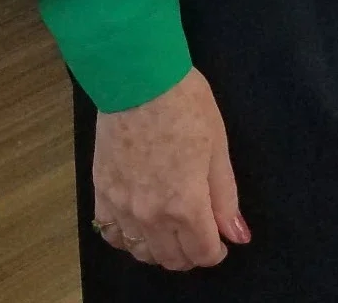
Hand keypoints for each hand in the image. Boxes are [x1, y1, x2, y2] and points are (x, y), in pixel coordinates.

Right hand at [92, 68, 249, 271]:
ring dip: (160, 249)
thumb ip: (225, 197)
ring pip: (141, 252)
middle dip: (191, 253)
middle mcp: (151, 216)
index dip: (216, 251)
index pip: (202, 253)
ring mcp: (122, 207)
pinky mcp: (101, 193)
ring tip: (172, 229)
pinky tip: (138, 223)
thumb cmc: (187, 105)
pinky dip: (127, 237)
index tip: (220, 240)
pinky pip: (110, 234)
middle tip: (199, 232)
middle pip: (172, 258)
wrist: (139, 80)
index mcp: (186, 205)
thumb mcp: (218, 146)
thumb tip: (237, 235)